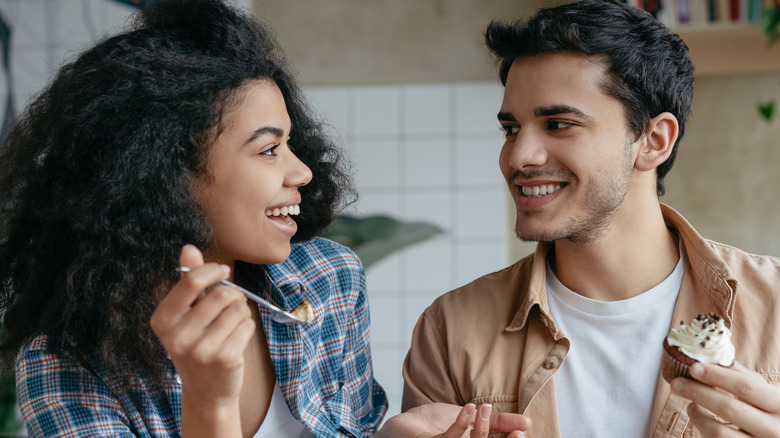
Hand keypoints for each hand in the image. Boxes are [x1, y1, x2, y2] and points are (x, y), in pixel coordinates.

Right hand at [150, 245, 255, 404]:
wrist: (206, 391)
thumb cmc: (197, 344)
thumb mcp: (186, 314)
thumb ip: (188, 282)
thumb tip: (189, 249)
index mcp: (162, 321)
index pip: (191, 282)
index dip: (212, 271)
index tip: (223, 270)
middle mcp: (177, 337)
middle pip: (221, 294)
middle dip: (233, 294)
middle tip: (231, 304)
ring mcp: (201, 350)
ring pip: (238, 308)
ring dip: (241, 312)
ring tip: (230, 325)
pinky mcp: (225, 358)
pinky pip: (248, 324)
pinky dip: (247, 327)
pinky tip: (236, 339)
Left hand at [376, 402, 531, 437]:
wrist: (406, 427)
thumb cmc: (438, 427)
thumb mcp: (472, 422)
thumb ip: (497, 423)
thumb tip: (526, 422)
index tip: (524, 431)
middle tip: (520, 428)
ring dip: (481, 427)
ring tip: (484, 407)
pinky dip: (462, 422)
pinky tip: (468, 408)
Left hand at [670, 361, 779, 436]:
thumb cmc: (775, 413)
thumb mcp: (769, 394)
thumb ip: (744, 377)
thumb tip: (714, 357)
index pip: (745, 387)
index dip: (717, 376)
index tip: (694, 367)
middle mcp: (774, 428)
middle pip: (729, 408)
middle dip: (698, 393)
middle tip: (676, 383)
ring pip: (720, 432)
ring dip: (697, 415)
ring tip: (689, 403)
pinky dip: (703, 428)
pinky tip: (697, 416)